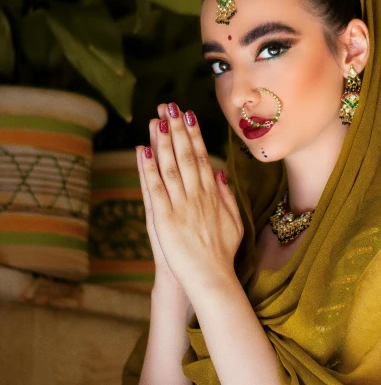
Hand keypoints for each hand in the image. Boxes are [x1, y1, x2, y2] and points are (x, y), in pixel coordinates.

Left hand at [136, 102, 243, 296]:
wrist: (211, 278)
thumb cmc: (222, 253)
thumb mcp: (234, 222)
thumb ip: (227, 197)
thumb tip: (220, 174)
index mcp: (213, 195)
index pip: (201, 157)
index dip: (193, 134)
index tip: (187, 115)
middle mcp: (197, 195)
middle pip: (185, 155)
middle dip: (176, 129)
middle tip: (169, 106)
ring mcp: (181, 206)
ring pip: (170, 166)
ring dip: (162, 141)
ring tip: (155, 119)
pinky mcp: (164, 218)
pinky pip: (155, 188)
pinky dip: (148, 168)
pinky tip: (142, 150)